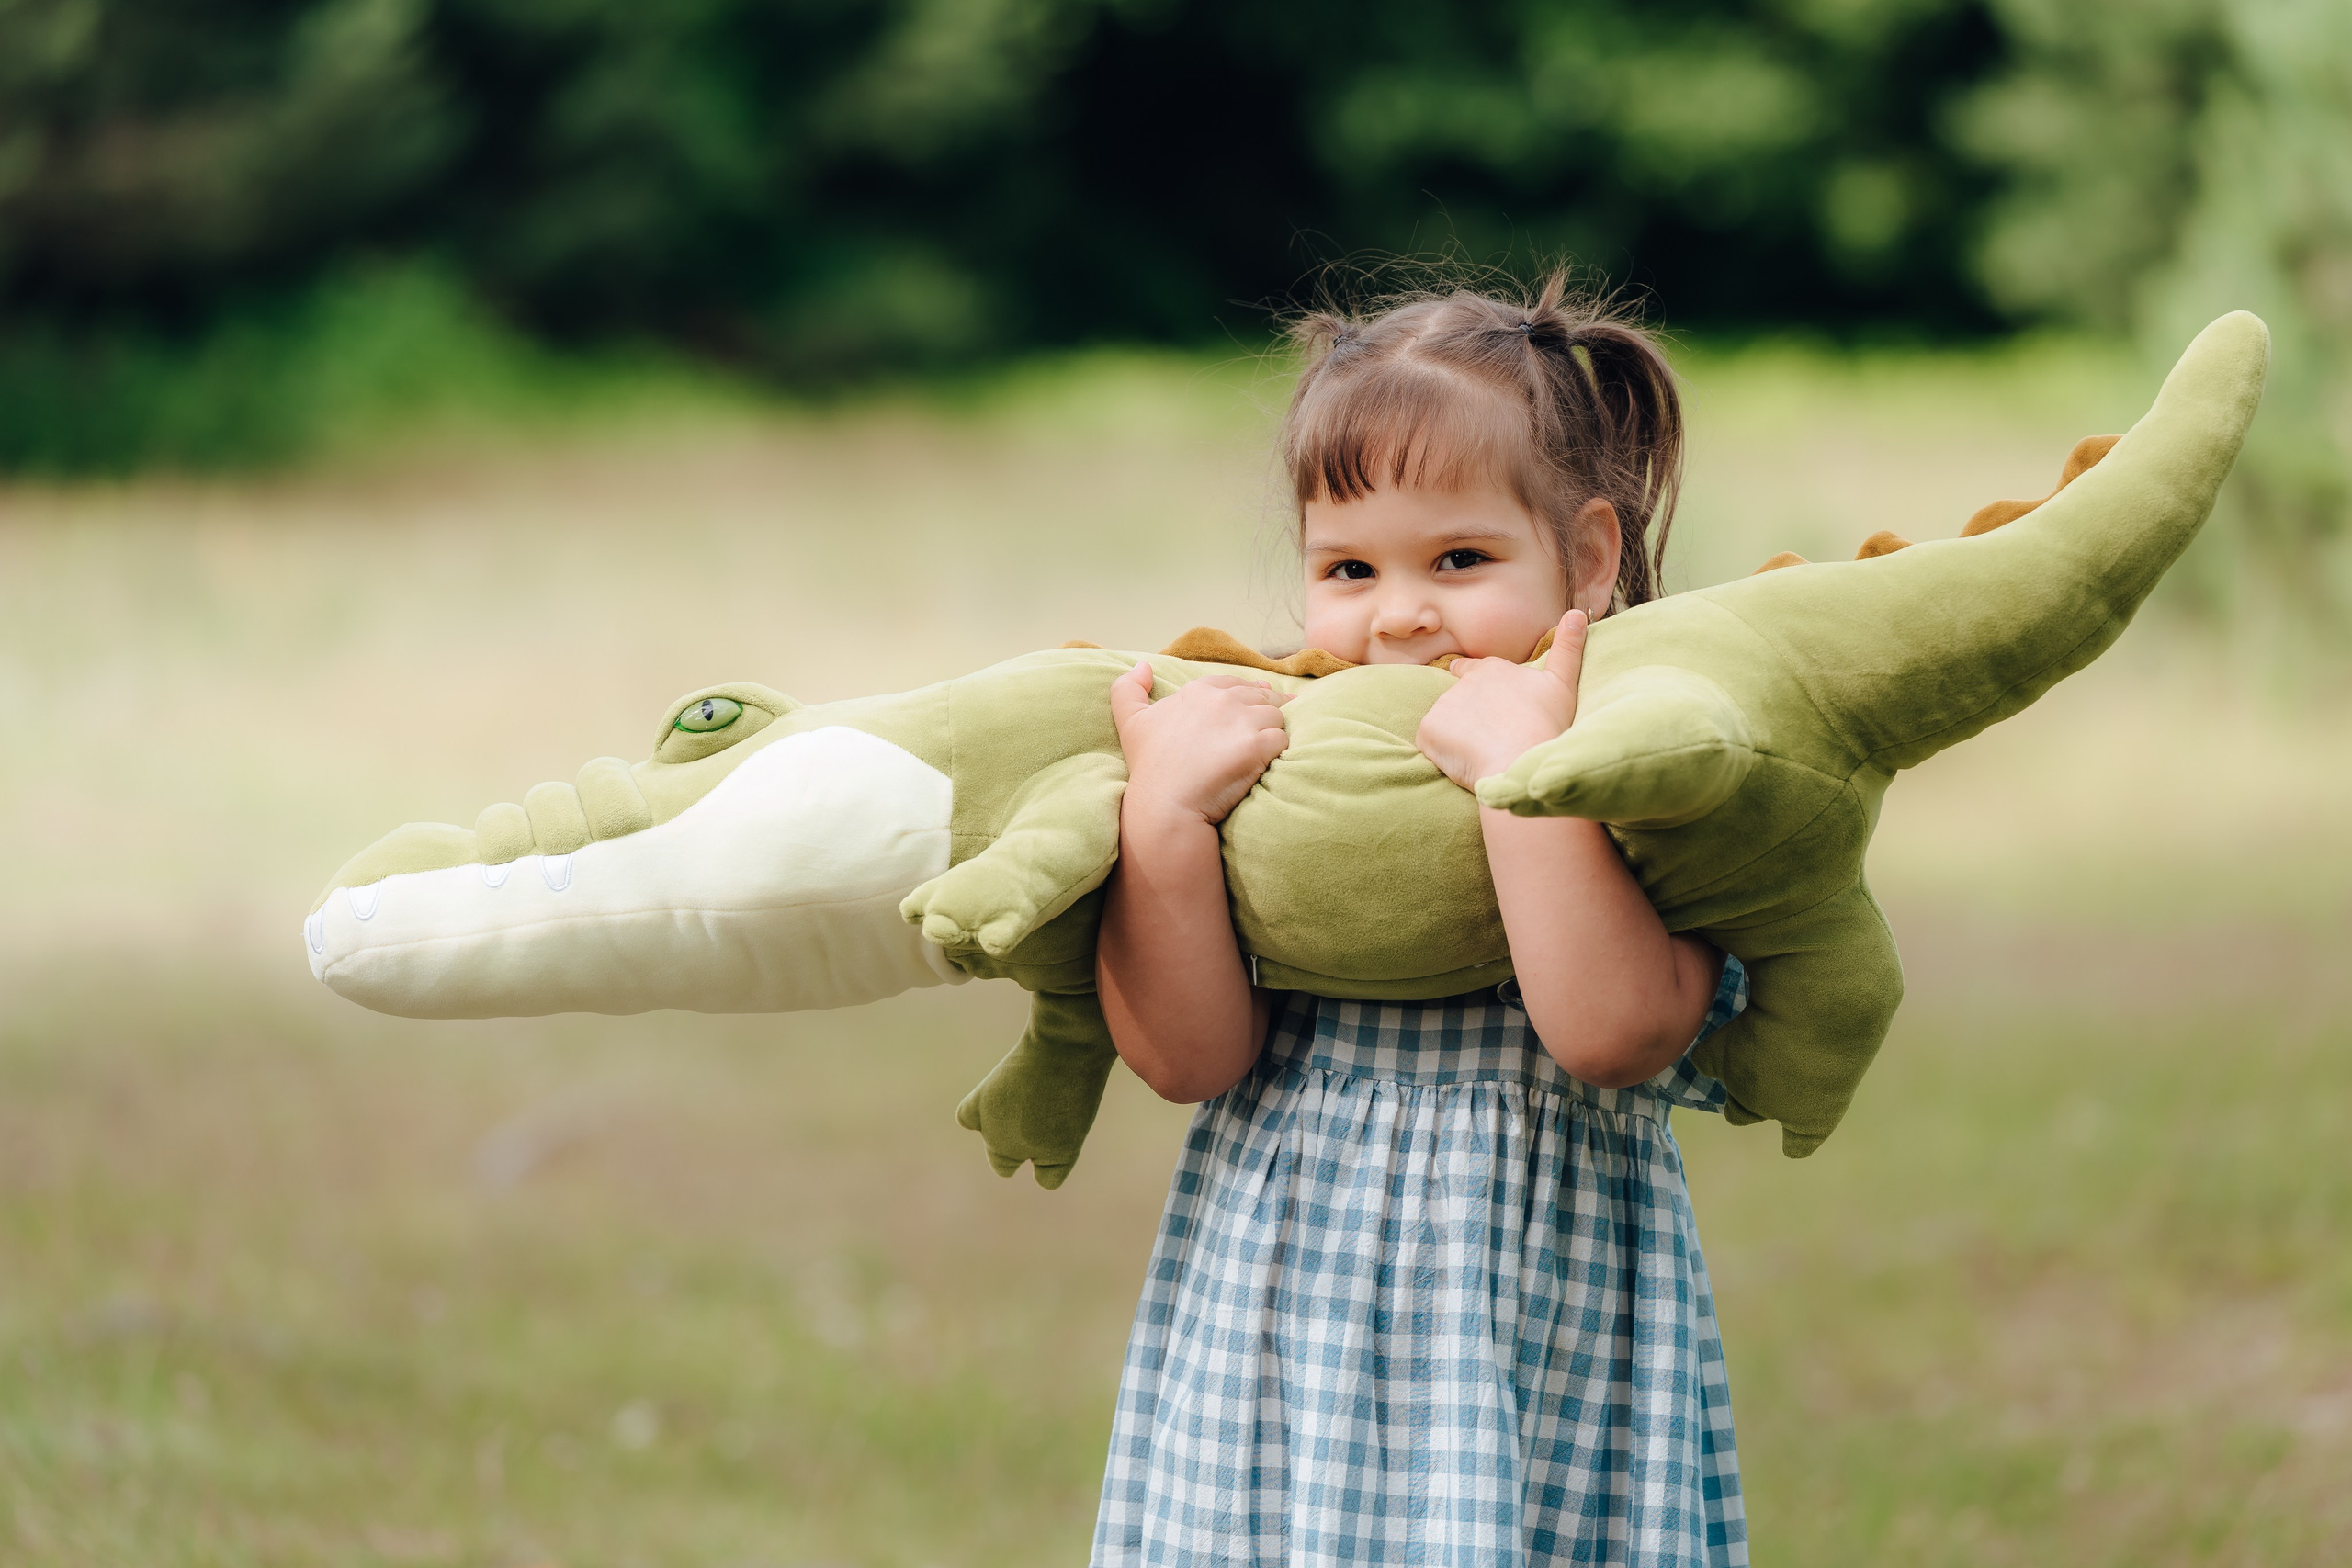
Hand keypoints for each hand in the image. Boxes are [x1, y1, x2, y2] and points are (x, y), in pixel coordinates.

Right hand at [1110, 662, 1290, 825]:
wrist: (1164, 805)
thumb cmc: (1148, 766)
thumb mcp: (1129, 721)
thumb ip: (1128, 688)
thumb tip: (1143, 665)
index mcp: (1198, 690)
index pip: (1236, 683)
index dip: (1245, 697)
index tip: (1249, 712)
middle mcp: (1222, 699)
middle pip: (1261, 698)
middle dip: (1264, 713)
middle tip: (1260, 734)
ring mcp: (1242, 721)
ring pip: (1277, 716)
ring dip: (1273, 732)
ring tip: (1264, 750)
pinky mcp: (1258, 746)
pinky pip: (1283, 740)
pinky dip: (1279, 751)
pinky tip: (1268, 762)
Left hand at [1415, 609, 1587, 788]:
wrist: (1520, 759)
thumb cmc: (1545, 724)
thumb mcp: (1563, 683)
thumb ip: (1567, 647)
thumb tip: (1576, 613)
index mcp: (1492, 669)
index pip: (1470, 669)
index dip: (1472, 682)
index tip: (1482, 699)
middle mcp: (1463, 682)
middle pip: (1459, 701)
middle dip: (1470, 716)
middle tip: (1494, 737)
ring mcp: (1443, 705)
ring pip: (1445, 722)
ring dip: (1457, 735)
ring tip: (1485, 751)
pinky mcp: (1428, 730)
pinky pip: (1431, 743)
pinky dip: (1443, 753)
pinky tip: (1467, 761)